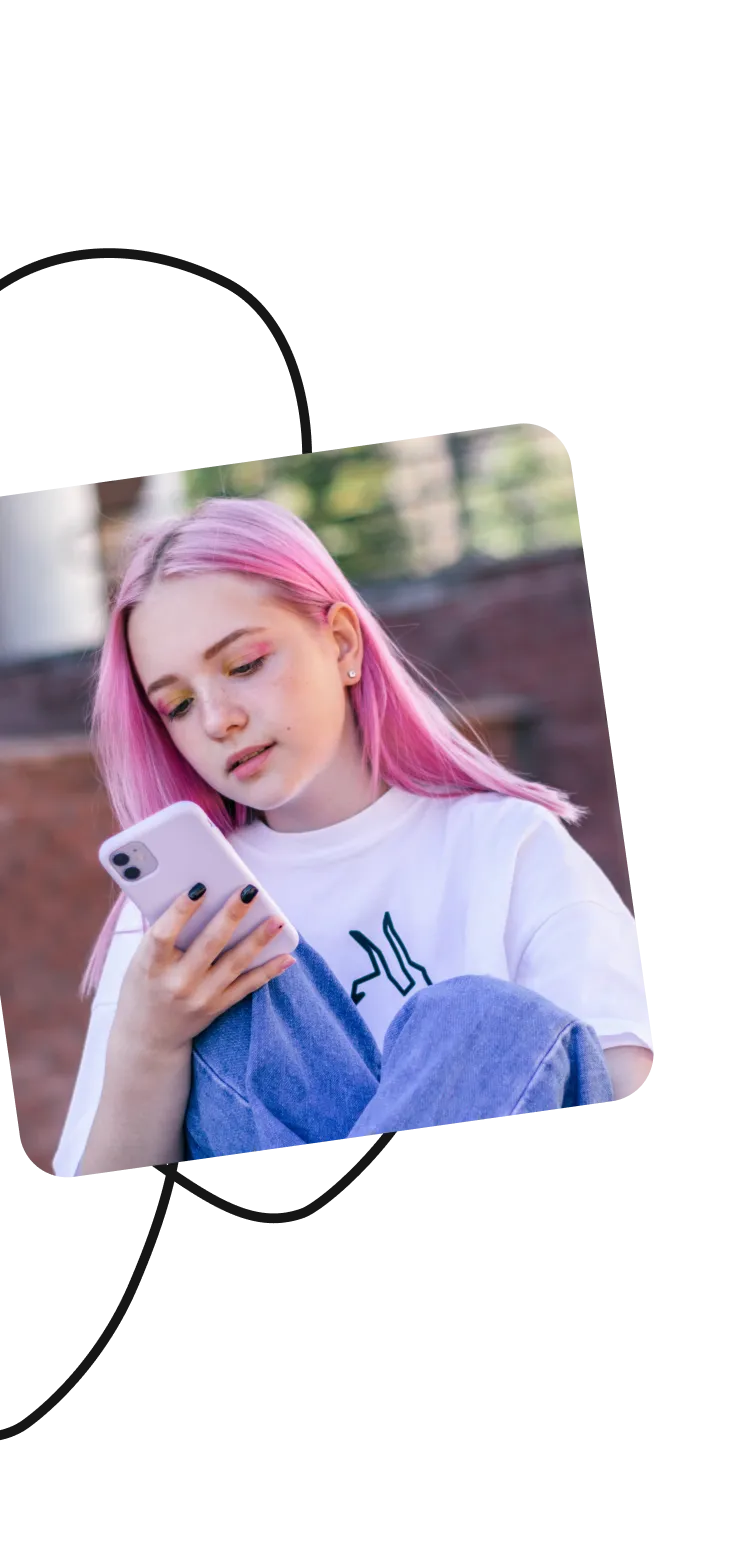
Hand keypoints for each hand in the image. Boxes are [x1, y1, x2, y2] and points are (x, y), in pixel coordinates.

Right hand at [110, 885, 293, 1065]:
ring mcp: (200, 997)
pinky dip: (269, 971)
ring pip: (234, 963)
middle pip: (208, 944)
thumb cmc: (144, 986)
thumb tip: (197, 896)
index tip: (200, 888)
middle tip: (249, 892)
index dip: (181, 911)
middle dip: (231, 915)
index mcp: (151, 966)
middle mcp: (177, 983)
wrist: (148, 1036)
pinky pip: (247, 986)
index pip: (164, 935)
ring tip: (277, 919)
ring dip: (259, 939)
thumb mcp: (142, 960)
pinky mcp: (217, 1007)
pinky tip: (287, 956)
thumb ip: (164, 934)